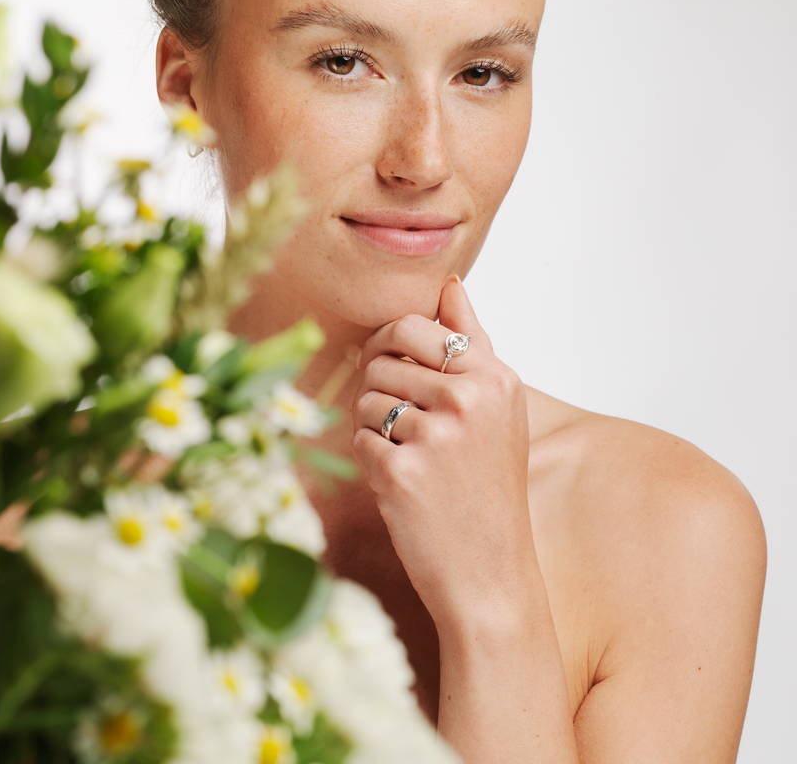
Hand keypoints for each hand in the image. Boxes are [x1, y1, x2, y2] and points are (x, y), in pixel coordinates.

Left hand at [351, 276, 533, 630]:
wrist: (491, 572)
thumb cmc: (490, 487)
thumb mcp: (498, 409)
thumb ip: (472, 342)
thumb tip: (450, 284)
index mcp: (495, 377)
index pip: (414, 326)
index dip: (389, 343)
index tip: (389, 364)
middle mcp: (469, 399)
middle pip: (382, 359)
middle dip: (377, 382)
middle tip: (395, 418)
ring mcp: (436, 436)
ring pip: (366, 400)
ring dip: (374, 427)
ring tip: (409, 457)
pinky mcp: (401, 472)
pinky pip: (358, 440)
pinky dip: (371, 460)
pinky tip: (402, 483)